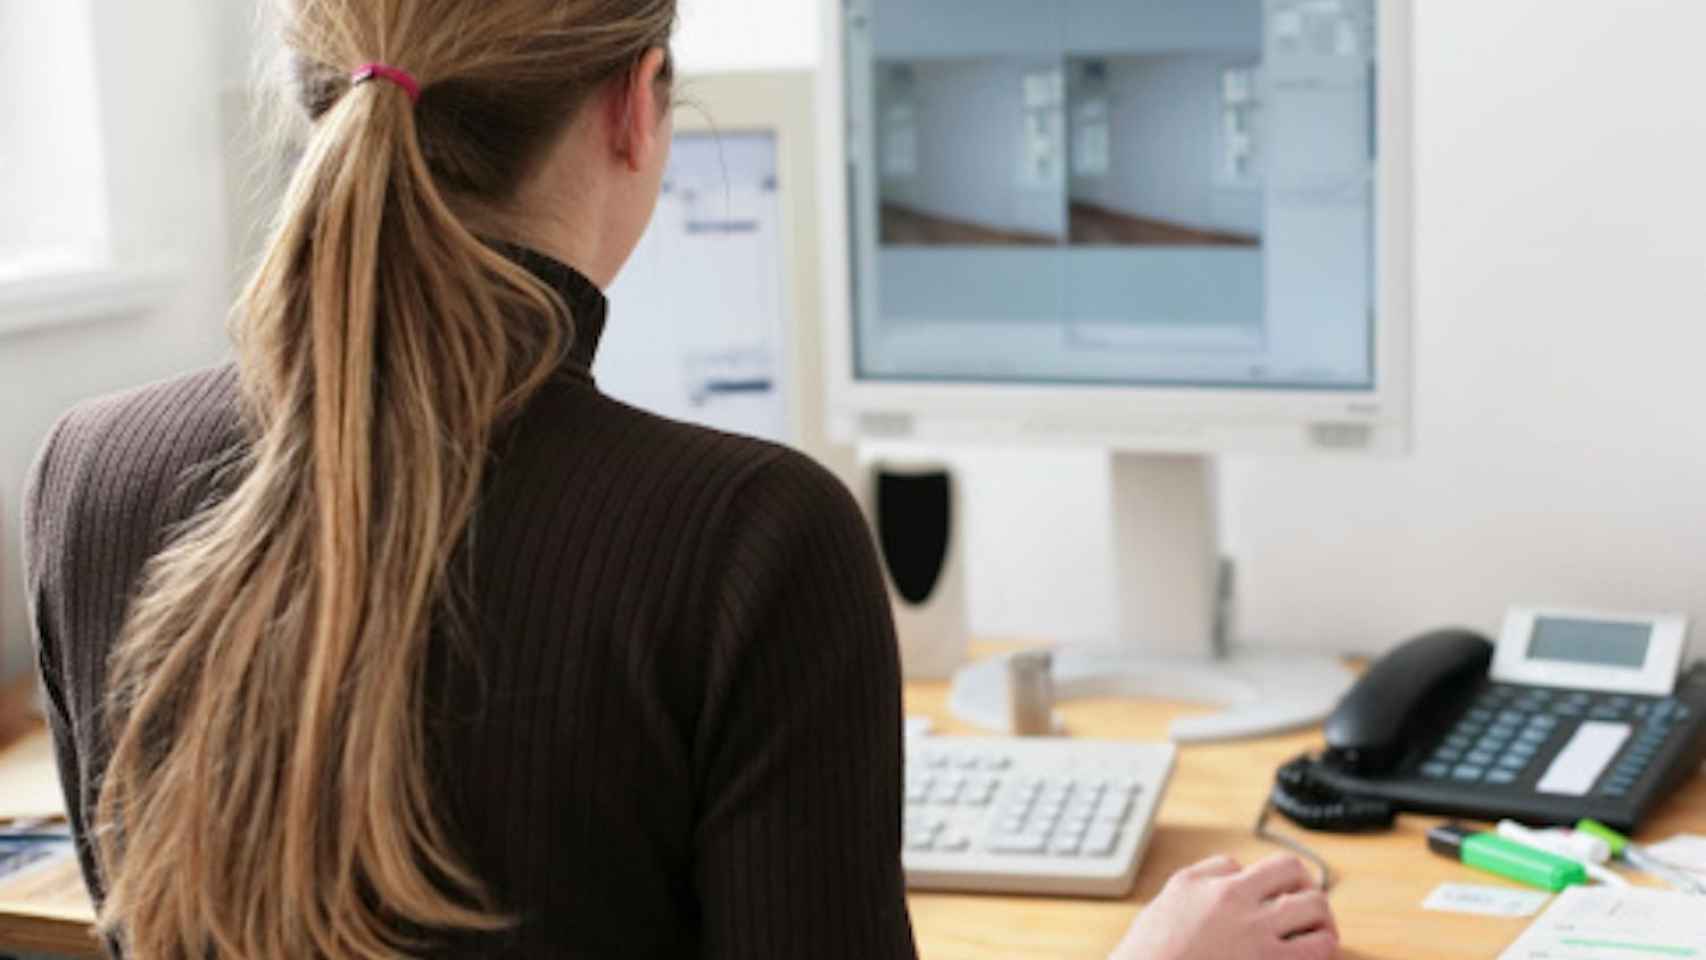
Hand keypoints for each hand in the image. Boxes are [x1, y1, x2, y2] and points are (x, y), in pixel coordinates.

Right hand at [1110, 854, 1337, 959]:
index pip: (1272, 865)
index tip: (1290, 896)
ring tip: (1316, 939)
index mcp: (1218, 885)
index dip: (1290, 880)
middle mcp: (1241, 904)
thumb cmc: (1151, 951)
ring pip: (1317, 914)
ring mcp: (1257, 938)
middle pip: (1300, 879)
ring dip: (1322, 923)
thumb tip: (1235, 869)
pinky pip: (1316, 952)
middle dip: (1310, 895)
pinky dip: (1320, 952)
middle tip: (1307, 916)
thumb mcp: (1173, 896)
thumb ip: (1206, 875)